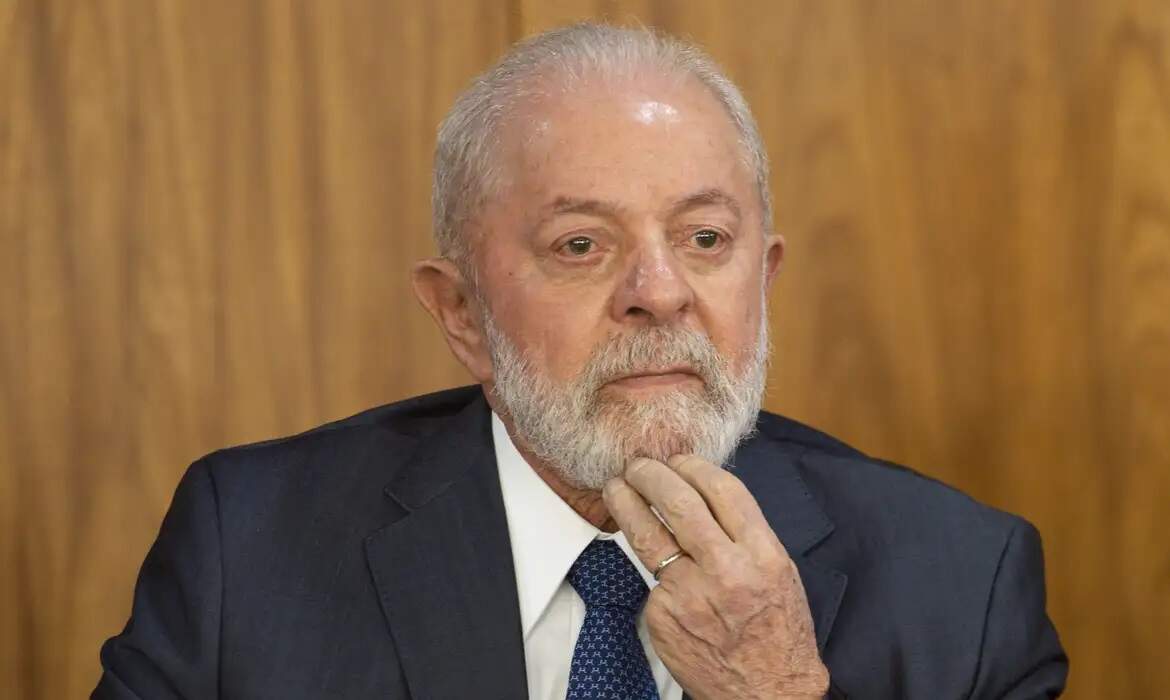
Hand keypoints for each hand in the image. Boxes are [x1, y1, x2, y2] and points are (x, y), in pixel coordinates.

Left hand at [603, 454, 828, 699]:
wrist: (768, 691)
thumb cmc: (777, 631)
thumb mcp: (779, 571)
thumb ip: (744, 533)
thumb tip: (703, 493)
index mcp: (762, 554)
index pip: (722, 490)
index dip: (693, 466)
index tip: (678, 459)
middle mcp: (726, 570)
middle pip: (678, 503)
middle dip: (652, 475)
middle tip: (638, 464)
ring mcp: (689, 594)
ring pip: (648, 535)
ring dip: (627, 503)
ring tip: (616, 487)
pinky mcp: (663, 615)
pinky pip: (651, 580)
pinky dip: (651, 568)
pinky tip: (652, 564)